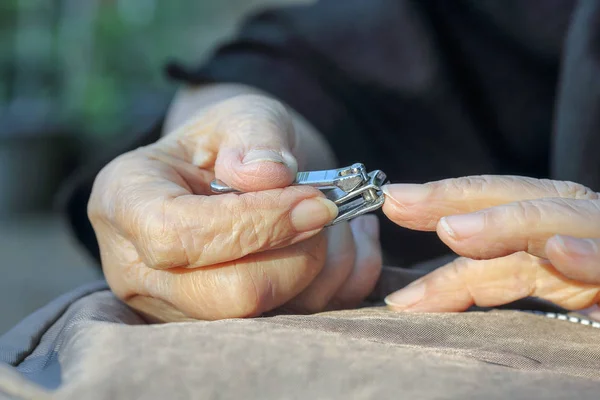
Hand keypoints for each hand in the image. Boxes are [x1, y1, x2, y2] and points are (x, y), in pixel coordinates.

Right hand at [88, 93, 381, 320]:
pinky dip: (333, 282)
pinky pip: (296, 322)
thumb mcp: (241, 115)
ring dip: (322, 265)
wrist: (231, 179)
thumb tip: (268, 176)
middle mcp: (139, 269)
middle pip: (228, 295)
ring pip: (269, 316)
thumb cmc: (228, 144)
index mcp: (124, 203)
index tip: (312, 200)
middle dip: (295, 254)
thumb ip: (255, 135)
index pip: (178, 236)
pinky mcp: (220, 329)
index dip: (254, 223)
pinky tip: (332, 243)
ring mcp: (179, 308)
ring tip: (324, 220)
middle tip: (323, 210)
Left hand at [381, 176, 599, 311]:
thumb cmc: (590, 285)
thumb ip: (485, 276)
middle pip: (516, 202)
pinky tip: (560, 253)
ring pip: (559, 223)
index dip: (441, 198)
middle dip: (457, 199)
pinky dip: (591, 258)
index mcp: (550, 227)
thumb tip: (413, 293)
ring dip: (507, 223)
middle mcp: (578, 226)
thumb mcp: (530, 280)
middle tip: (399, 203)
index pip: (490, 204)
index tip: (390, 201)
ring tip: (454, 229)